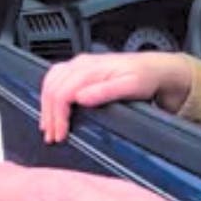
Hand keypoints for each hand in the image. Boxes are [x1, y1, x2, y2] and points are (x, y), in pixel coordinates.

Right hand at [38, 52, 192, 143]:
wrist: (154, 68)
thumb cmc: (144, 78)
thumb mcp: (131, 86)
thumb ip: (105, 92)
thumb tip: (81, 98)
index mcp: (91, 68)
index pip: (63, 92)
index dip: (58, 116)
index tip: (61, 134)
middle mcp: (82, 64)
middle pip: (53, 88)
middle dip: (49, 114)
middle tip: (52, 136)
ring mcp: (80, 65)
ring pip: (51, 82)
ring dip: (46, 105)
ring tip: (48, 127)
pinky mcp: (81, 69)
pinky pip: (56, 78)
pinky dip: (50, 95)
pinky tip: (52, 109)